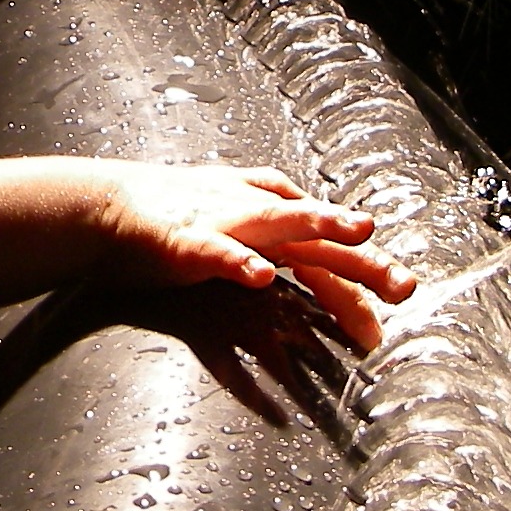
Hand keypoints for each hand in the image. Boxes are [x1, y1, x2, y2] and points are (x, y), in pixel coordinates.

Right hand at [88, 164, 412, 349]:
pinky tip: (260, 277)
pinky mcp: (187, 239)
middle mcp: (256, 213)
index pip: (329, 246)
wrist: (107, 208)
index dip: (366, 273)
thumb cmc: (174, 223)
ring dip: (320, 223)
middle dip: (364, 258)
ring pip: (280, 221)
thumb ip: (277, 248)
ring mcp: (224, 222)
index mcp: (271, 215)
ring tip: (357, 231)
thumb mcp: (237, 229)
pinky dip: (239, 262)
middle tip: (403, 285)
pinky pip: (218, 252)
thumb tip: (321, 278)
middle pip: (321, 235)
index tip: (398, 303)